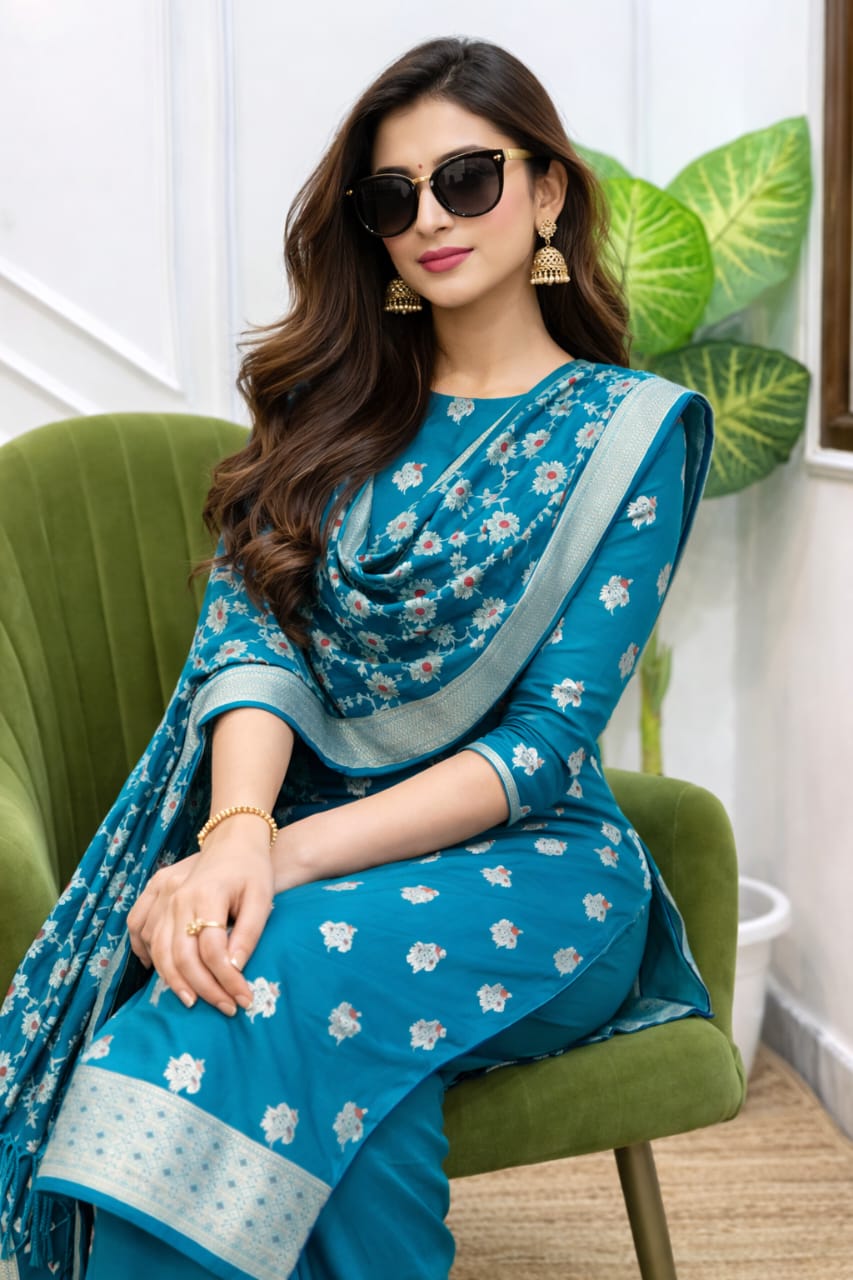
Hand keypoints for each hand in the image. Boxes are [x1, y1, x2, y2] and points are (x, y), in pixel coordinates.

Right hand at [127, 826, 273, 1014]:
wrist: (234, 839)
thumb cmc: (252, 870)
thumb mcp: (262, 899)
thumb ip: (249, 934)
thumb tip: (234, 970)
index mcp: (207, 895)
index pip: (212, 951)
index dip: (227, 980)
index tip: (243, 999)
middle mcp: (179, 896)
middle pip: (181, 955)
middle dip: (203, 989)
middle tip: (225, 1008)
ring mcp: (162, 893)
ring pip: (157, 947)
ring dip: (172, 979)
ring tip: (192, 1001)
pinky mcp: (154, 891)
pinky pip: (137, 927)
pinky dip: (143, 952)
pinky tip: (158, 970)